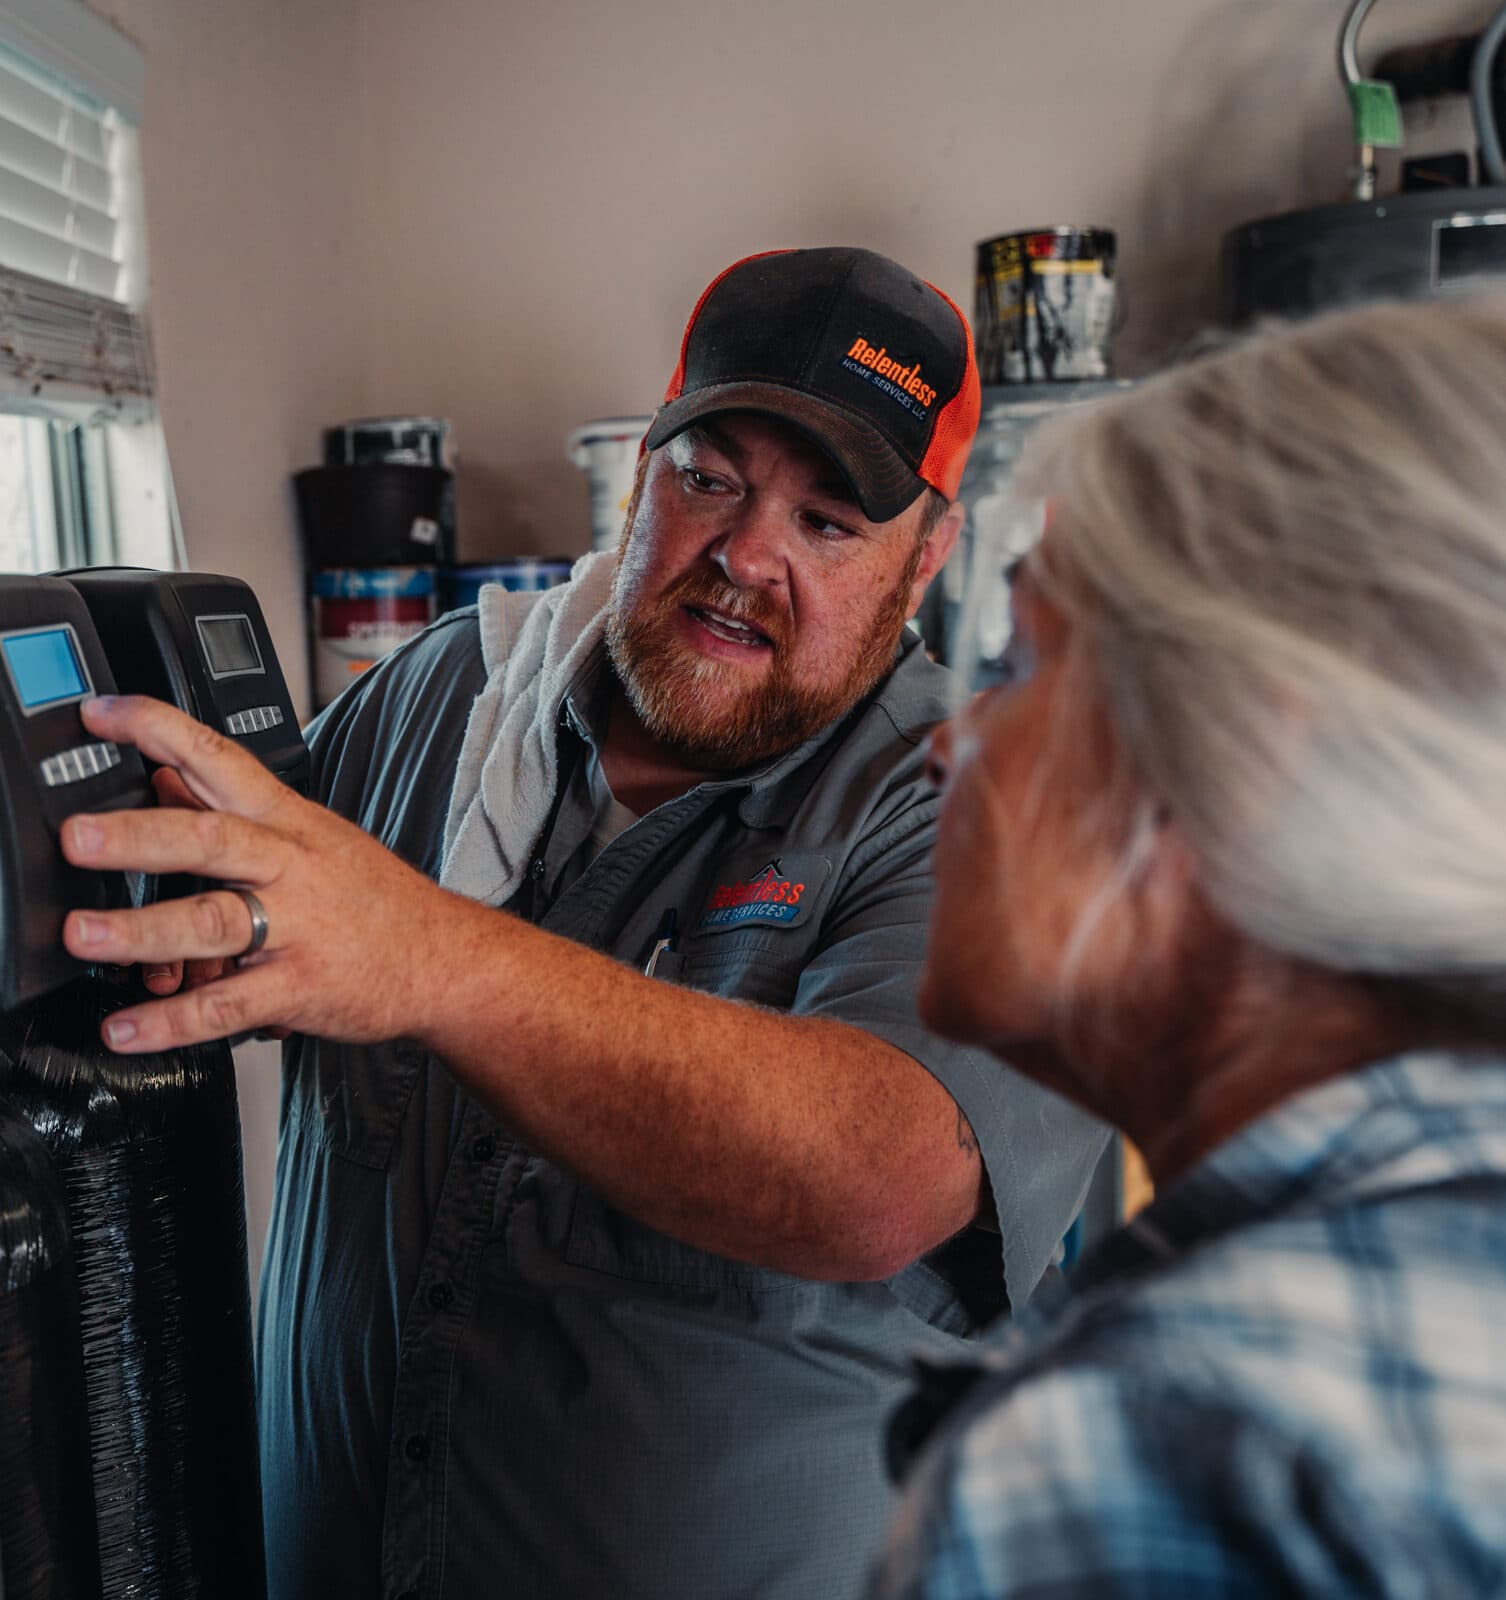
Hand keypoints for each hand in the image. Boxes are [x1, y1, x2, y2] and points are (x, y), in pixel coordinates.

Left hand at [60, 695, 466, 1053]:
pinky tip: (127, 1027)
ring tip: (85, 935)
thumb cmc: (379, 900)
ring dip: (144, 930)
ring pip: (215, 922)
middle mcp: (292, 869)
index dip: (159, 732)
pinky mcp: (302, 989)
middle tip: (79, 838)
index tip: (101, 715)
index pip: (223, 761)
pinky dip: (173, 1022)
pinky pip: (229, 1007)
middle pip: (212, 840)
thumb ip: (237, 812)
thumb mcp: (315, 839)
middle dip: (141, 837)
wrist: (447, 961)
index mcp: (291, 824)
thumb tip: (166, 776)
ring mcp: (298, 929)